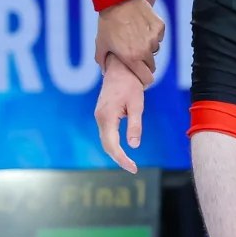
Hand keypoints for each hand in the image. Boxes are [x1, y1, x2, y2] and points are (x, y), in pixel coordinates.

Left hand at [94, 0, 164, 86]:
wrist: (118, 0)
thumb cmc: (107, 23)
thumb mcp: (101, 43)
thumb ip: (102, 60)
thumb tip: (104, 72)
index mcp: (132, 58)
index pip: (147, 78)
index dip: (144, 80)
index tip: (141, 77)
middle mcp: (146, 50)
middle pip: (151, 65)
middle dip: (144, 64)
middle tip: (136, 56)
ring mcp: (154, 38)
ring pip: (155, 49)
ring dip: (148, 48)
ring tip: (136, 38)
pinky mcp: (160, 27)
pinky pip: (158, 36)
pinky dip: (152, 34)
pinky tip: (141, 27)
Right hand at [95, 56, 145, 173]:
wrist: (120, 68)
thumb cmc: (130, 85)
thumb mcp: (136, 105)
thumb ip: (134, 125)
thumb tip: (134, 145)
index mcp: (107, 117)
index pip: (112, 145)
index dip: (122, 159)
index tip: (134, 168)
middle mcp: (100, 118)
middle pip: (106, 145)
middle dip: (118, 158)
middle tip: (133, 168)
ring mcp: (99, 116)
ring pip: (105, 140)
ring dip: (115, 152)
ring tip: (128, 162)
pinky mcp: (102, 114)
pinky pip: (106, 134)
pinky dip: (112, 144)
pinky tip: (121, 149)